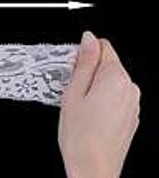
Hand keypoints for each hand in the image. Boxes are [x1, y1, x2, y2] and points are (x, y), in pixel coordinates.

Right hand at [60, 33, 140, 177]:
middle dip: (88, 72)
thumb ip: (84, 63)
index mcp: (116, 78)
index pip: (102, 46)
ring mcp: (133, 105)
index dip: (83, 55)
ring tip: (79, 108)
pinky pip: (115, 99)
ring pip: (110, 83)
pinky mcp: (131, 118)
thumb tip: (88, 39)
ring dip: (94, 88)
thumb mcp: (73, 92)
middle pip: (107, 65)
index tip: (72, 69)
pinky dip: (102, 102)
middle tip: (72, 92)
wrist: (94, 169)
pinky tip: (89, 118)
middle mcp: (130, 90)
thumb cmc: (81, 136)